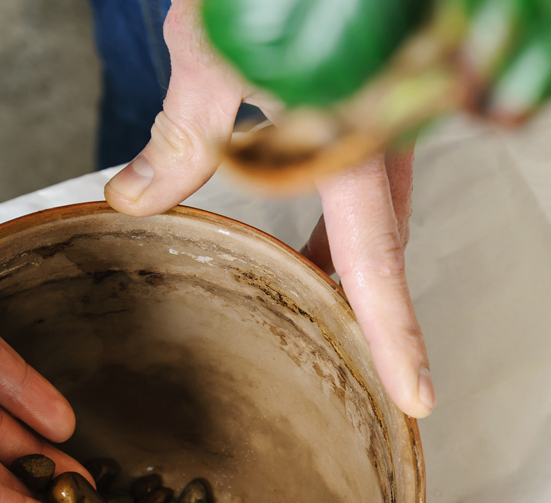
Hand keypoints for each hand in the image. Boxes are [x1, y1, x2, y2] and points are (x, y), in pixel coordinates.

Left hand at [104, 0, 433, 417]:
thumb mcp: (208, 58)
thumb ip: (179, 138)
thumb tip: (134, 200)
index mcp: (352, 139)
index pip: (377, 257)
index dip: (397, 334)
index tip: (416, 395)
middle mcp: (385, 136)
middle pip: (385, 246)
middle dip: (372, 309)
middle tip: (357, 362)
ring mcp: (386, 121)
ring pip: (381, 216)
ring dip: (352, 264)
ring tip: (314, 299)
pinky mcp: (374, 105)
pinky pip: (371, 183)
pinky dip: (345, 221)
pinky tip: (312, 230)